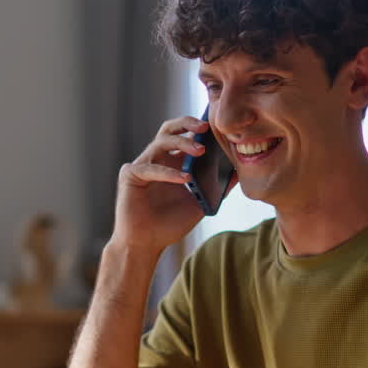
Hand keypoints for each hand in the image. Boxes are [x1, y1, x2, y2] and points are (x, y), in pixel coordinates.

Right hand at [111, 116, 213, 256]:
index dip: (198, 128)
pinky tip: (185, 178)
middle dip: (186, 123)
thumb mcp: (200, 204)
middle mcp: (156, 160)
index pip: (183, 136)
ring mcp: (142, 165)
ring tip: (201, 150)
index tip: (217, 127)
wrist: (146, 244)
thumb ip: (217, 188)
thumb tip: (237, 173)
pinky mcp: (130, 175)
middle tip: (205, 127)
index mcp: (172, 163)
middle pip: (169, 130)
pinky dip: (169, 172)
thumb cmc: (169, 224)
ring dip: (182, 144)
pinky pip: (151, 168)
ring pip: (161, 142)